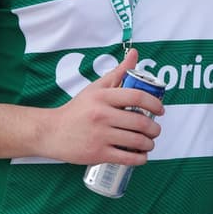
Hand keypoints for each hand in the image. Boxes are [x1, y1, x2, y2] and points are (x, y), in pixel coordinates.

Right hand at [37, 49, 163, 164]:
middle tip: (155, 130)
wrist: (52, 132)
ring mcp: (100, 135)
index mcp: (102, 97)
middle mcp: (101, 115)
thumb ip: (117, 73)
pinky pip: (127, 158)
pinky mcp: (98, 154)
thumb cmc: (77, 110)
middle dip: (155, 129)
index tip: (160, 110)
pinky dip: (140, 158)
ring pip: (136, 141)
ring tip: (149, 143)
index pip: (136, 96)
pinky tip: (142, 156)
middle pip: (140, 122)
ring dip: (150, 144)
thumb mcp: (95, 89)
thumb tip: (134, 54)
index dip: (154, 104)